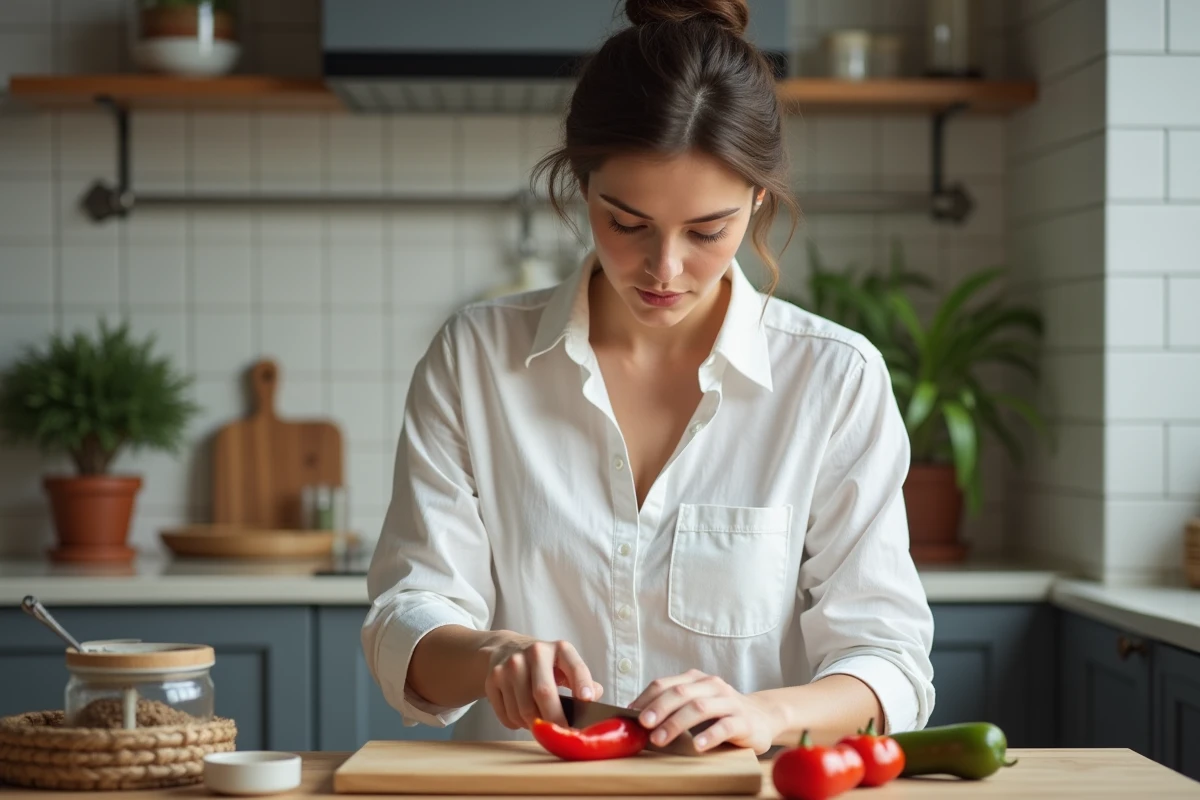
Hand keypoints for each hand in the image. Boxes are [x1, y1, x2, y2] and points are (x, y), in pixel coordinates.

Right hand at [483, 634, 603, 730]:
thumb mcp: (565, 664)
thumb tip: (595, 695)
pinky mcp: (492, 679)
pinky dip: (517, 724)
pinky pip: (506, 715)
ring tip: (540, 723)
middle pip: (543, 693)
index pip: (573, 666)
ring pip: (523, 710)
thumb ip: (582, 679)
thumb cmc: (543, 664)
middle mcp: (534, 652)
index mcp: (559, 649)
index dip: (581, 682)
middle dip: (554, 720)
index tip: (587, 699)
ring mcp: (510, 665)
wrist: (505, 649)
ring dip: (534, 725)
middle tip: (562, 734)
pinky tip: (522, 718)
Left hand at [630, 669, 780, 754]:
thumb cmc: (721, 713)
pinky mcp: (744, 721)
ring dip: (676, 723)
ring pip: (699, 708)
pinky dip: (709, 736)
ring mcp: (729, 702)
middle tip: (643, 726)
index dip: (646, 698)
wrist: (763, 717)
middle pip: (680, 693)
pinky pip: (725, 726)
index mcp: (696, 680)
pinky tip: (697, 746)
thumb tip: (637, 719)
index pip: (665, 684)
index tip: (631, 715)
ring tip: (660, 739)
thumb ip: (673, 707)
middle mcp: (712, 686)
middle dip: (658, 709)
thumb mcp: (696, 704)